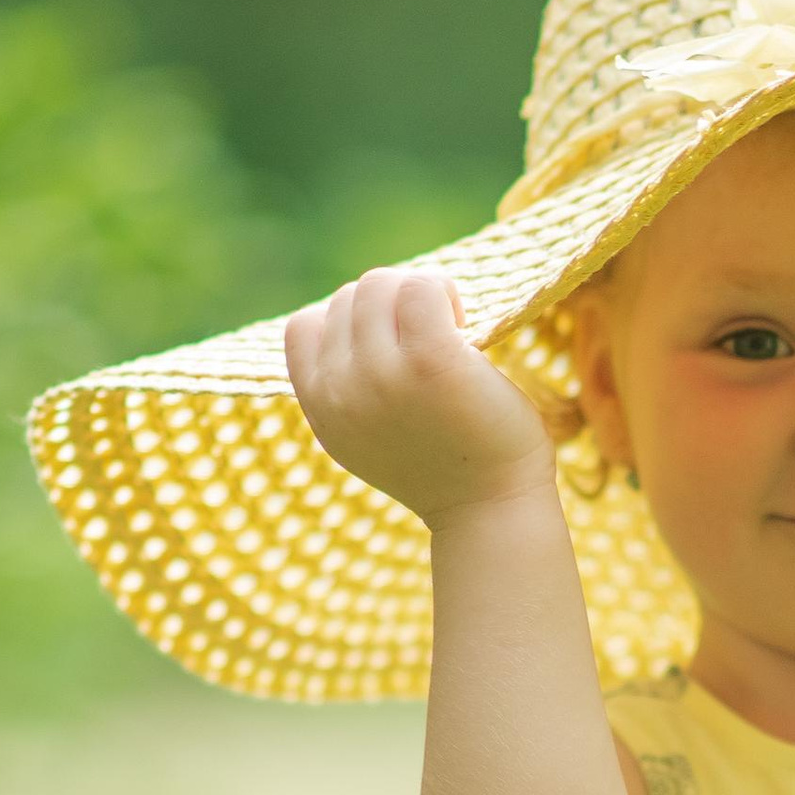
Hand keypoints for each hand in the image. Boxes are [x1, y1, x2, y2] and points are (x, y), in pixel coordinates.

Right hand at [284, 264, 552, 526]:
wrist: (491, 510)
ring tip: (451, 332)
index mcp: (321, 409)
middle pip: (348, 297)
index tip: (391, 349)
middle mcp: (340, 392)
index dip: (350, 324)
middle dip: (392, 307)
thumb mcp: (369, 433)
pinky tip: (465, 326)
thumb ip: (346, 388)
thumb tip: (344, 315)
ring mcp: (381, 376)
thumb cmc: (445, 465)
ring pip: (380, 284)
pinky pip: (420, 288)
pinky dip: (443, 292)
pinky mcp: (430, 361)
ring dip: (420, 294)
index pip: (303, 327)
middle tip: (433, 344)